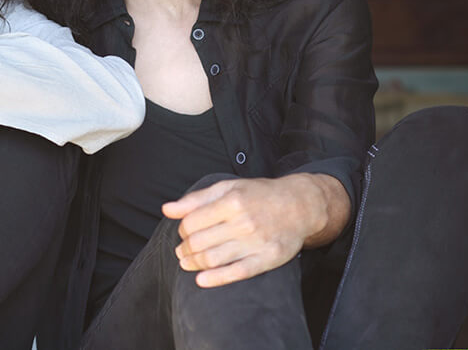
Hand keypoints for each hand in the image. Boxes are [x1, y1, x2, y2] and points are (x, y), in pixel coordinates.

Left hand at [161, 174, 347, 287]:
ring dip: (193, 263)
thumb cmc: (260, 195)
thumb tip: (167, 209)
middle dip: (184, 248)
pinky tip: (201, 280)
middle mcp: (244, 221)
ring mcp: (256, 242)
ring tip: (187, 263)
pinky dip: (215, 279)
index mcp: (232, 201)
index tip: (184, 232)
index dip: (182, 229)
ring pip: (213, 258)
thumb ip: (196, 198)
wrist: (300, 205)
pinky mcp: (267, 259)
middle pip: (200, 242)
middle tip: (182, 251)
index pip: (192, 221)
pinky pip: (237, 273)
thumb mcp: (228, 187)